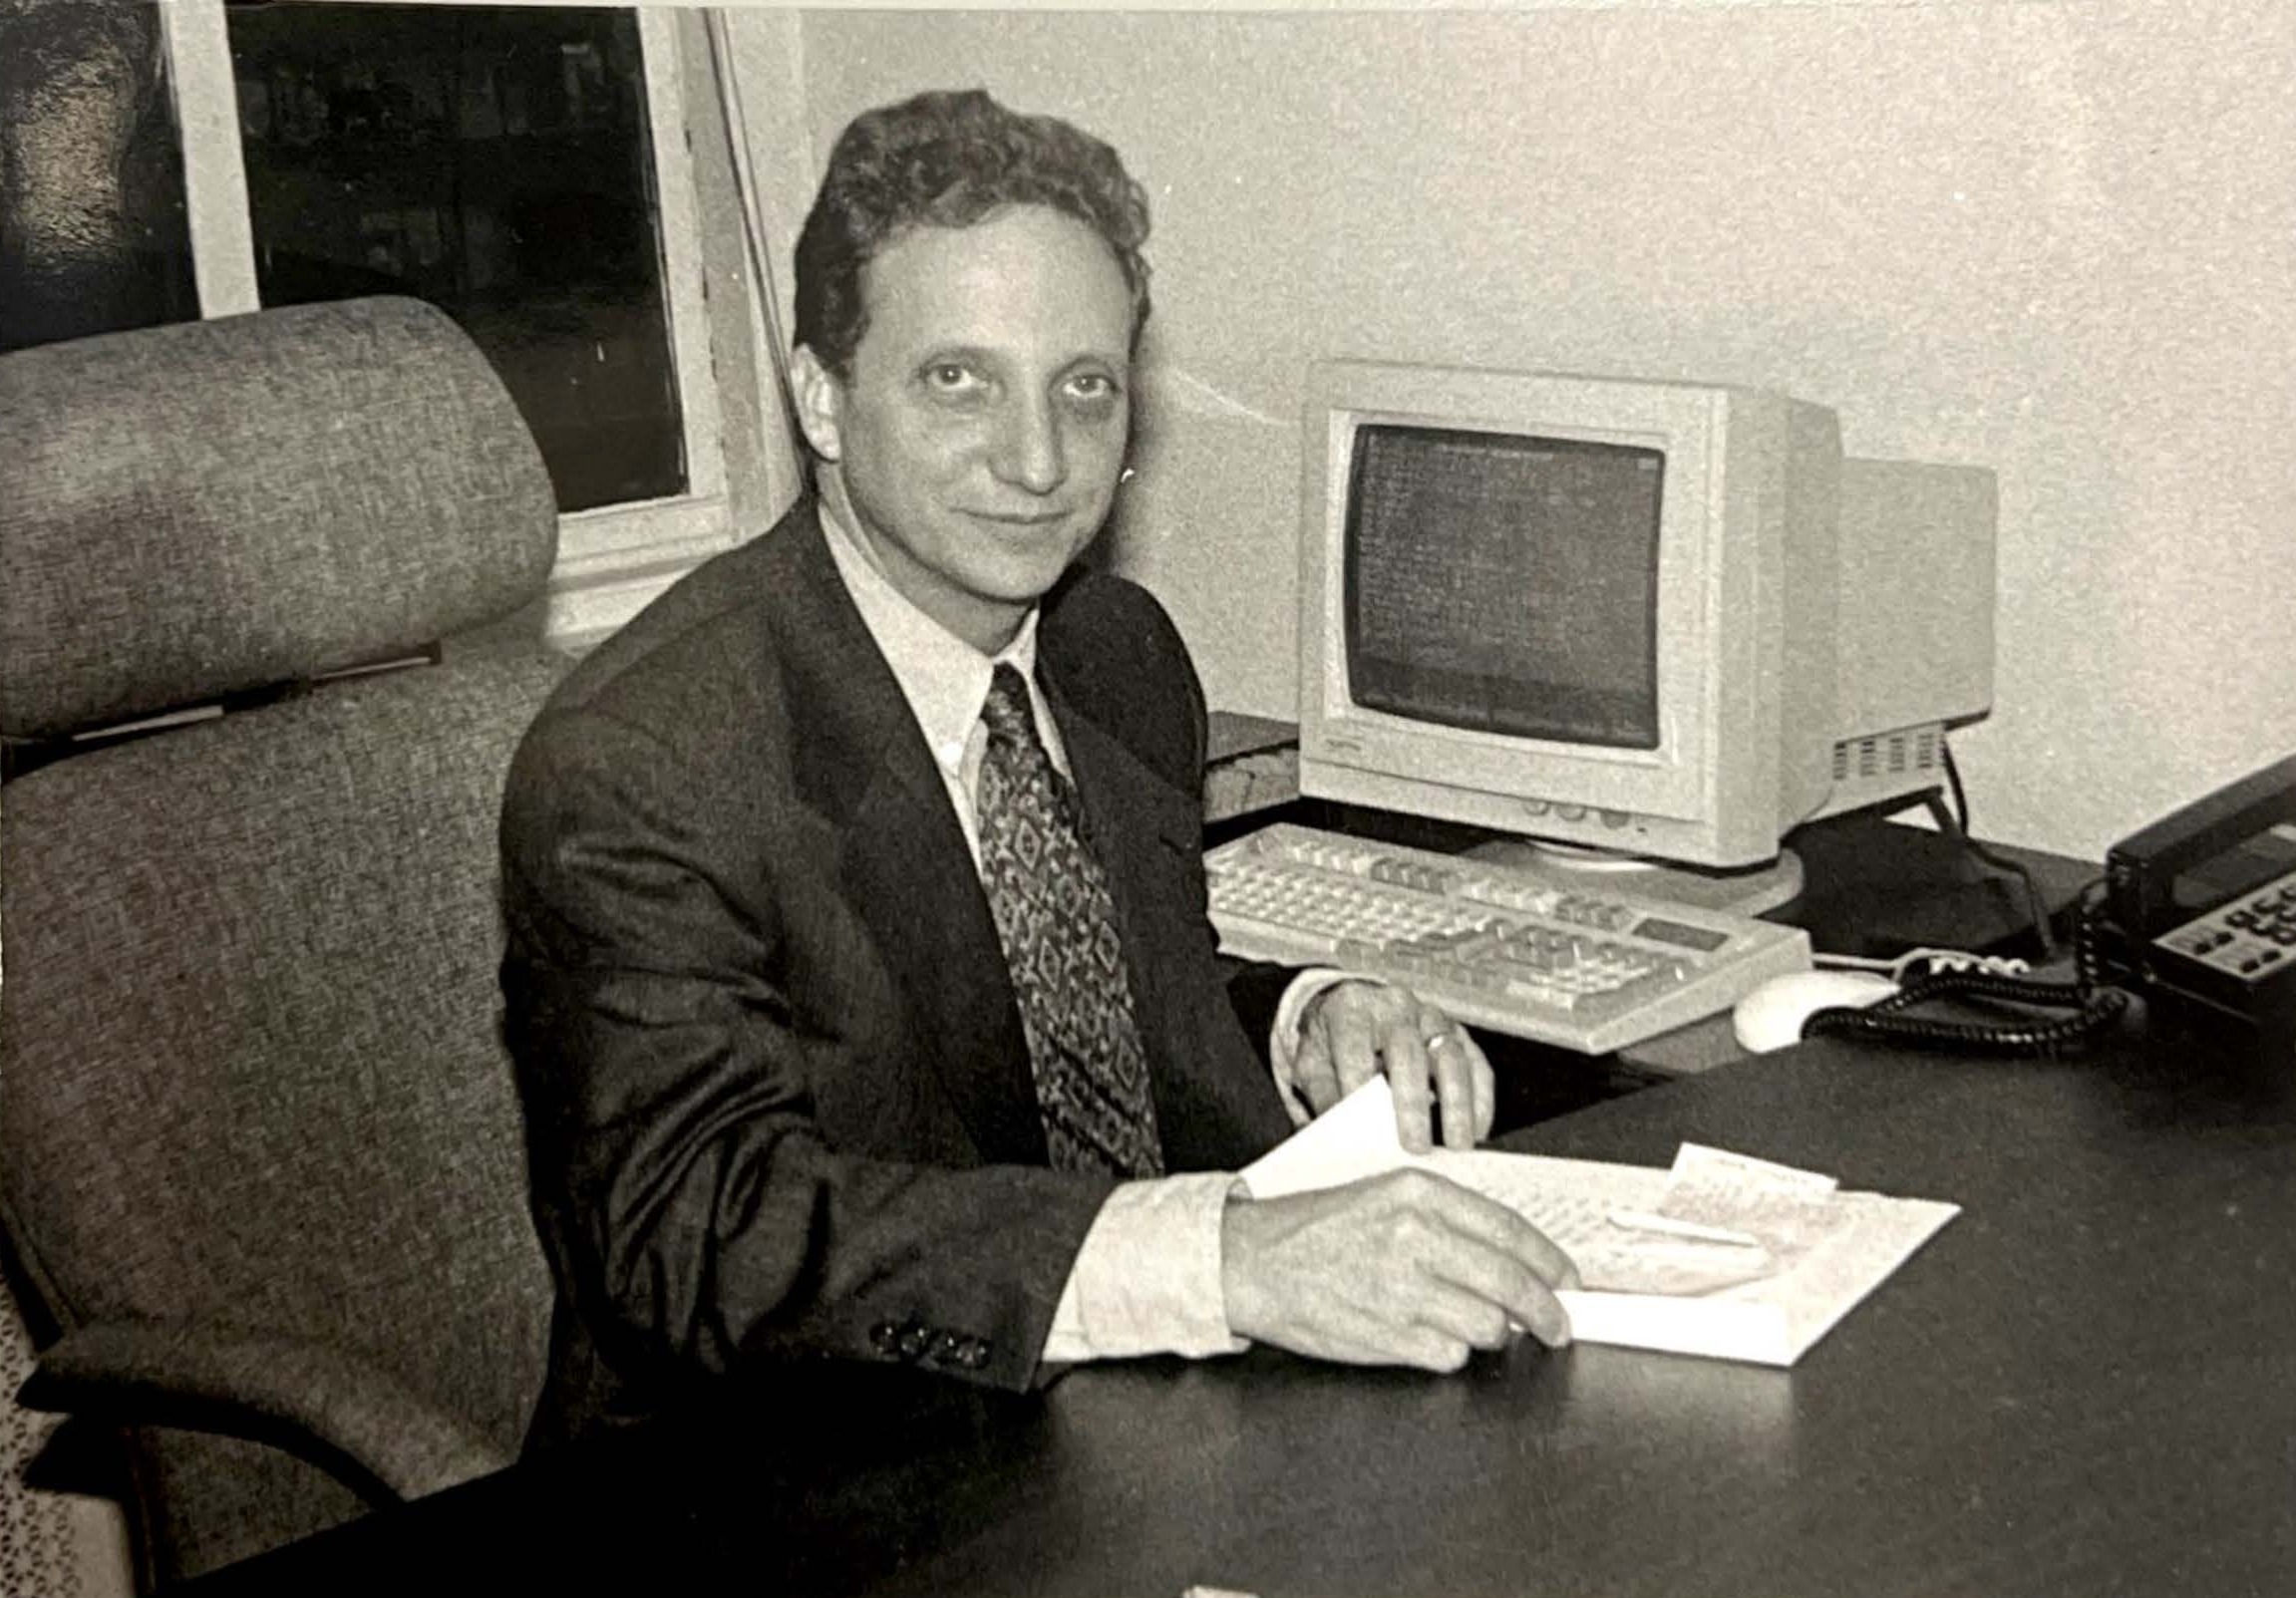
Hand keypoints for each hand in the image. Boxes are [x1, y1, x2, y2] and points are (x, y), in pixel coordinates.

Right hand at [1220, 1169, 1577, 1366]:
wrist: (1250, 1261)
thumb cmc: (1314, 1228)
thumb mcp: (1384, 1196)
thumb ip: (1448, 1220)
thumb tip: (1514, 1258)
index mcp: (1418, 1195)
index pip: (1511, 1231)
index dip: (1551, 1263)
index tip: (1568, 1282)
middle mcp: (1415, 1238)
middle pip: (1512, 1285)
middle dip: (1547, 1313)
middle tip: (1557, 1326)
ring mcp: (1401, 1291)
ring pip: (1487, 1328)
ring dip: (1490, 1334)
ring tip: (1474, 1327)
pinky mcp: (1386, 1336)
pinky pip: (1448, 1357)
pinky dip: (1449, 1353)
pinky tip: (1430, 1337)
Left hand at [1293, 982, 1493, 1153]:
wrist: (1357, 1006)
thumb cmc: (1333, 1043)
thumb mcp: (1312, 1062)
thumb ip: (1323, 1093)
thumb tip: (1340, 1137)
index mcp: (1351, 1010)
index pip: (1354, 1048)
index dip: (1357, 1086)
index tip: (1362, 1129)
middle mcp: (1395, 1006)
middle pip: (1407, 1053)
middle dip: (1412, 1103)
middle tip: (1416, 1148)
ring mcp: (1431, 1016)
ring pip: (1451, 1056)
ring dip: (1458, 1104)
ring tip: (1457, 1145)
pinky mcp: (1458, 1031)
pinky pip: (1476, 1062)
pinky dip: (1480, 1098)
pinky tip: (1477, 1131)